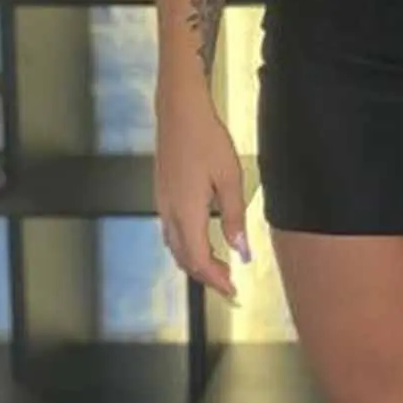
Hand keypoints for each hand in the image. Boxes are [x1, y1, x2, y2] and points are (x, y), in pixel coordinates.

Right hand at [154, 90, 248, 301]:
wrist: (179, 111)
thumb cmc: (206, 139)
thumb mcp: (230, 178)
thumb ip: (234, 217)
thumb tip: (241, 251)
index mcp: (187, 212)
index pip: (198, 260)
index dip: (215, 280)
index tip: (233, 291)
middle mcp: (169, 213)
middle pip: (184, 258)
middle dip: (206, 275)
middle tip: (229, 283)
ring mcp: (162, 203)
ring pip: (175, 247)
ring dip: (195, 261)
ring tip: (219, 265)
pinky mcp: (161, 194)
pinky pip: (171, 232)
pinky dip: (187, 246)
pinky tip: (202, 240)